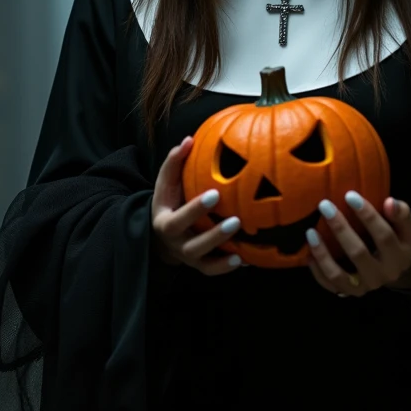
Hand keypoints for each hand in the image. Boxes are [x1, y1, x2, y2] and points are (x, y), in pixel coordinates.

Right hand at [151, 135, 244, 273]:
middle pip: (194, 245)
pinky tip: (249, 259)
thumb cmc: (170, 201)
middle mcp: (176, 244)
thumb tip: (188, 140)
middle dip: (214, 235)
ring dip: (224, 257)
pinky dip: (229, 266)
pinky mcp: (200, 266)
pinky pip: (215, 270)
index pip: (179, 219)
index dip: (196, 209)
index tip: (215, 193)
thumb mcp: (166, 183)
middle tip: (236, 221)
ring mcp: (189, 258)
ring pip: (206, 262)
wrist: (161, 233)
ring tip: (244, 247)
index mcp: (165, 223)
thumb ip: (175, 162)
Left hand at [306, 192, 410, 297]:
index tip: (350, 195)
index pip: (384, 235)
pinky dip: (317, 270)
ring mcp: (365, 286)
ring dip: (323, 254)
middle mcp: (383, 275)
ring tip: (310, 232)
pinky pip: (330, 284)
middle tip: (324, 205)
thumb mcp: (407, 226)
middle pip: (358, 253)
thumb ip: (401, 213)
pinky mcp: (350, 292)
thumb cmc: (398, 238)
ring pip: (339, 274)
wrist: (394, 267)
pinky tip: (308, 254)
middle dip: (340, 228)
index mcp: (400, 256)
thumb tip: (389, 202)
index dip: (368, 215)